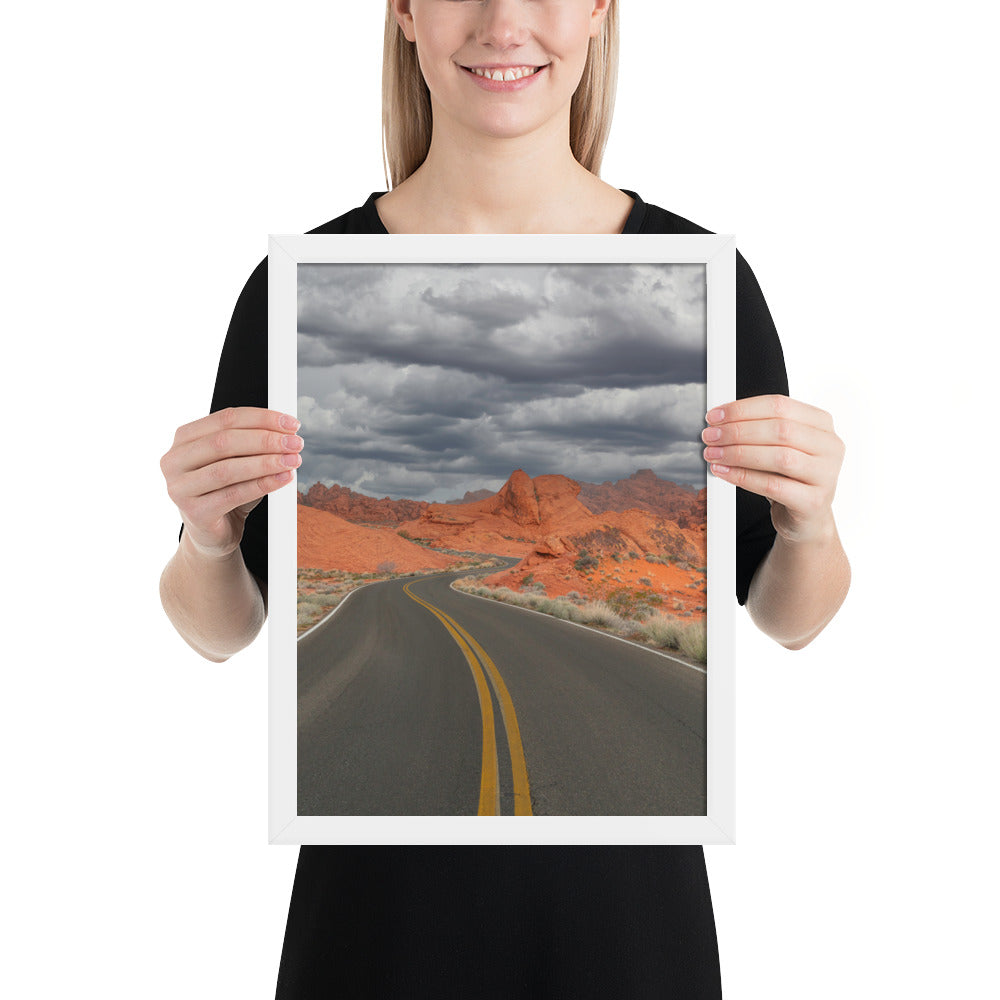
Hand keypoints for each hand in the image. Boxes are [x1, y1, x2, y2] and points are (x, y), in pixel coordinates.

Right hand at [160, 406, 302, 558]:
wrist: (213, 532)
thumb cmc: (225, 490)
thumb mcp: (237, 461)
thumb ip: (253, 443)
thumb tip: (287, 432)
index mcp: (184, 439)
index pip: (225, 419)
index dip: (262, 418)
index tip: (291, 424)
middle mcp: (174, 460)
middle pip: (225, 442)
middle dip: (266, 440)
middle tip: (295, 443)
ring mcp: (179, 488)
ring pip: (228, 469)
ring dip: (266, 463)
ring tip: (293, 460)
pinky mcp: (194, 513)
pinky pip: (233, 495)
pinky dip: (262, 485)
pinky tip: (283, 479)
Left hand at [702, 394, 844, 545]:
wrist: (806, 518)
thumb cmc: (789, 477)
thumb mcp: (779, 447)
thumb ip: (758, 430)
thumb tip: (719, 421)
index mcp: (821, 424)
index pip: (779, 406)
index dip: (742, 409)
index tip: (715, 416)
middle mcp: (830, 446)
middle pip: (780, 429)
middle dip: (738, 431)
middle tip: (710, 436)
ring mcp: (826, 475)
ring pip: (779, 457)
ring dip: (739, 453)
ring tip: (713, 454)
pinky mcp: (814, 502)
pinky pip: (773, 485)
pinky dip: (743, 477)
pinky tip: (724, 472)